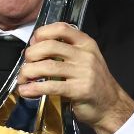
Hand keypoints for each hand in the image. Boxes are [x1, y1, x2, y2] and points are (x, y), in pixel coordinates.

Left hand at [17, 22, 133, 133]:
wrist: (110, 105)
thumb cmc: (94, 83)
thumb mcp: (84, 59)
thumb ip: (65, 51)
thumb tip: (34, 47)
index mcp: (86, 44)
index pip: (61, 28)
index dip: (42, 33)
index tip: (33, 43)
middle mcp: (85, 55)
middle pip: (50, 46)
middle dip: (31, 54)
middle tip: (26, 64)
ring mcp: (83, 72)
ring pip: (47, 66)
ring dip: (28, 72)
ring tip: (23, 79)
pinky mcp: (79, 90)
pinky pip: (50, 86)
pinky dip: (33, 88)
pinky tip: (26, 91)